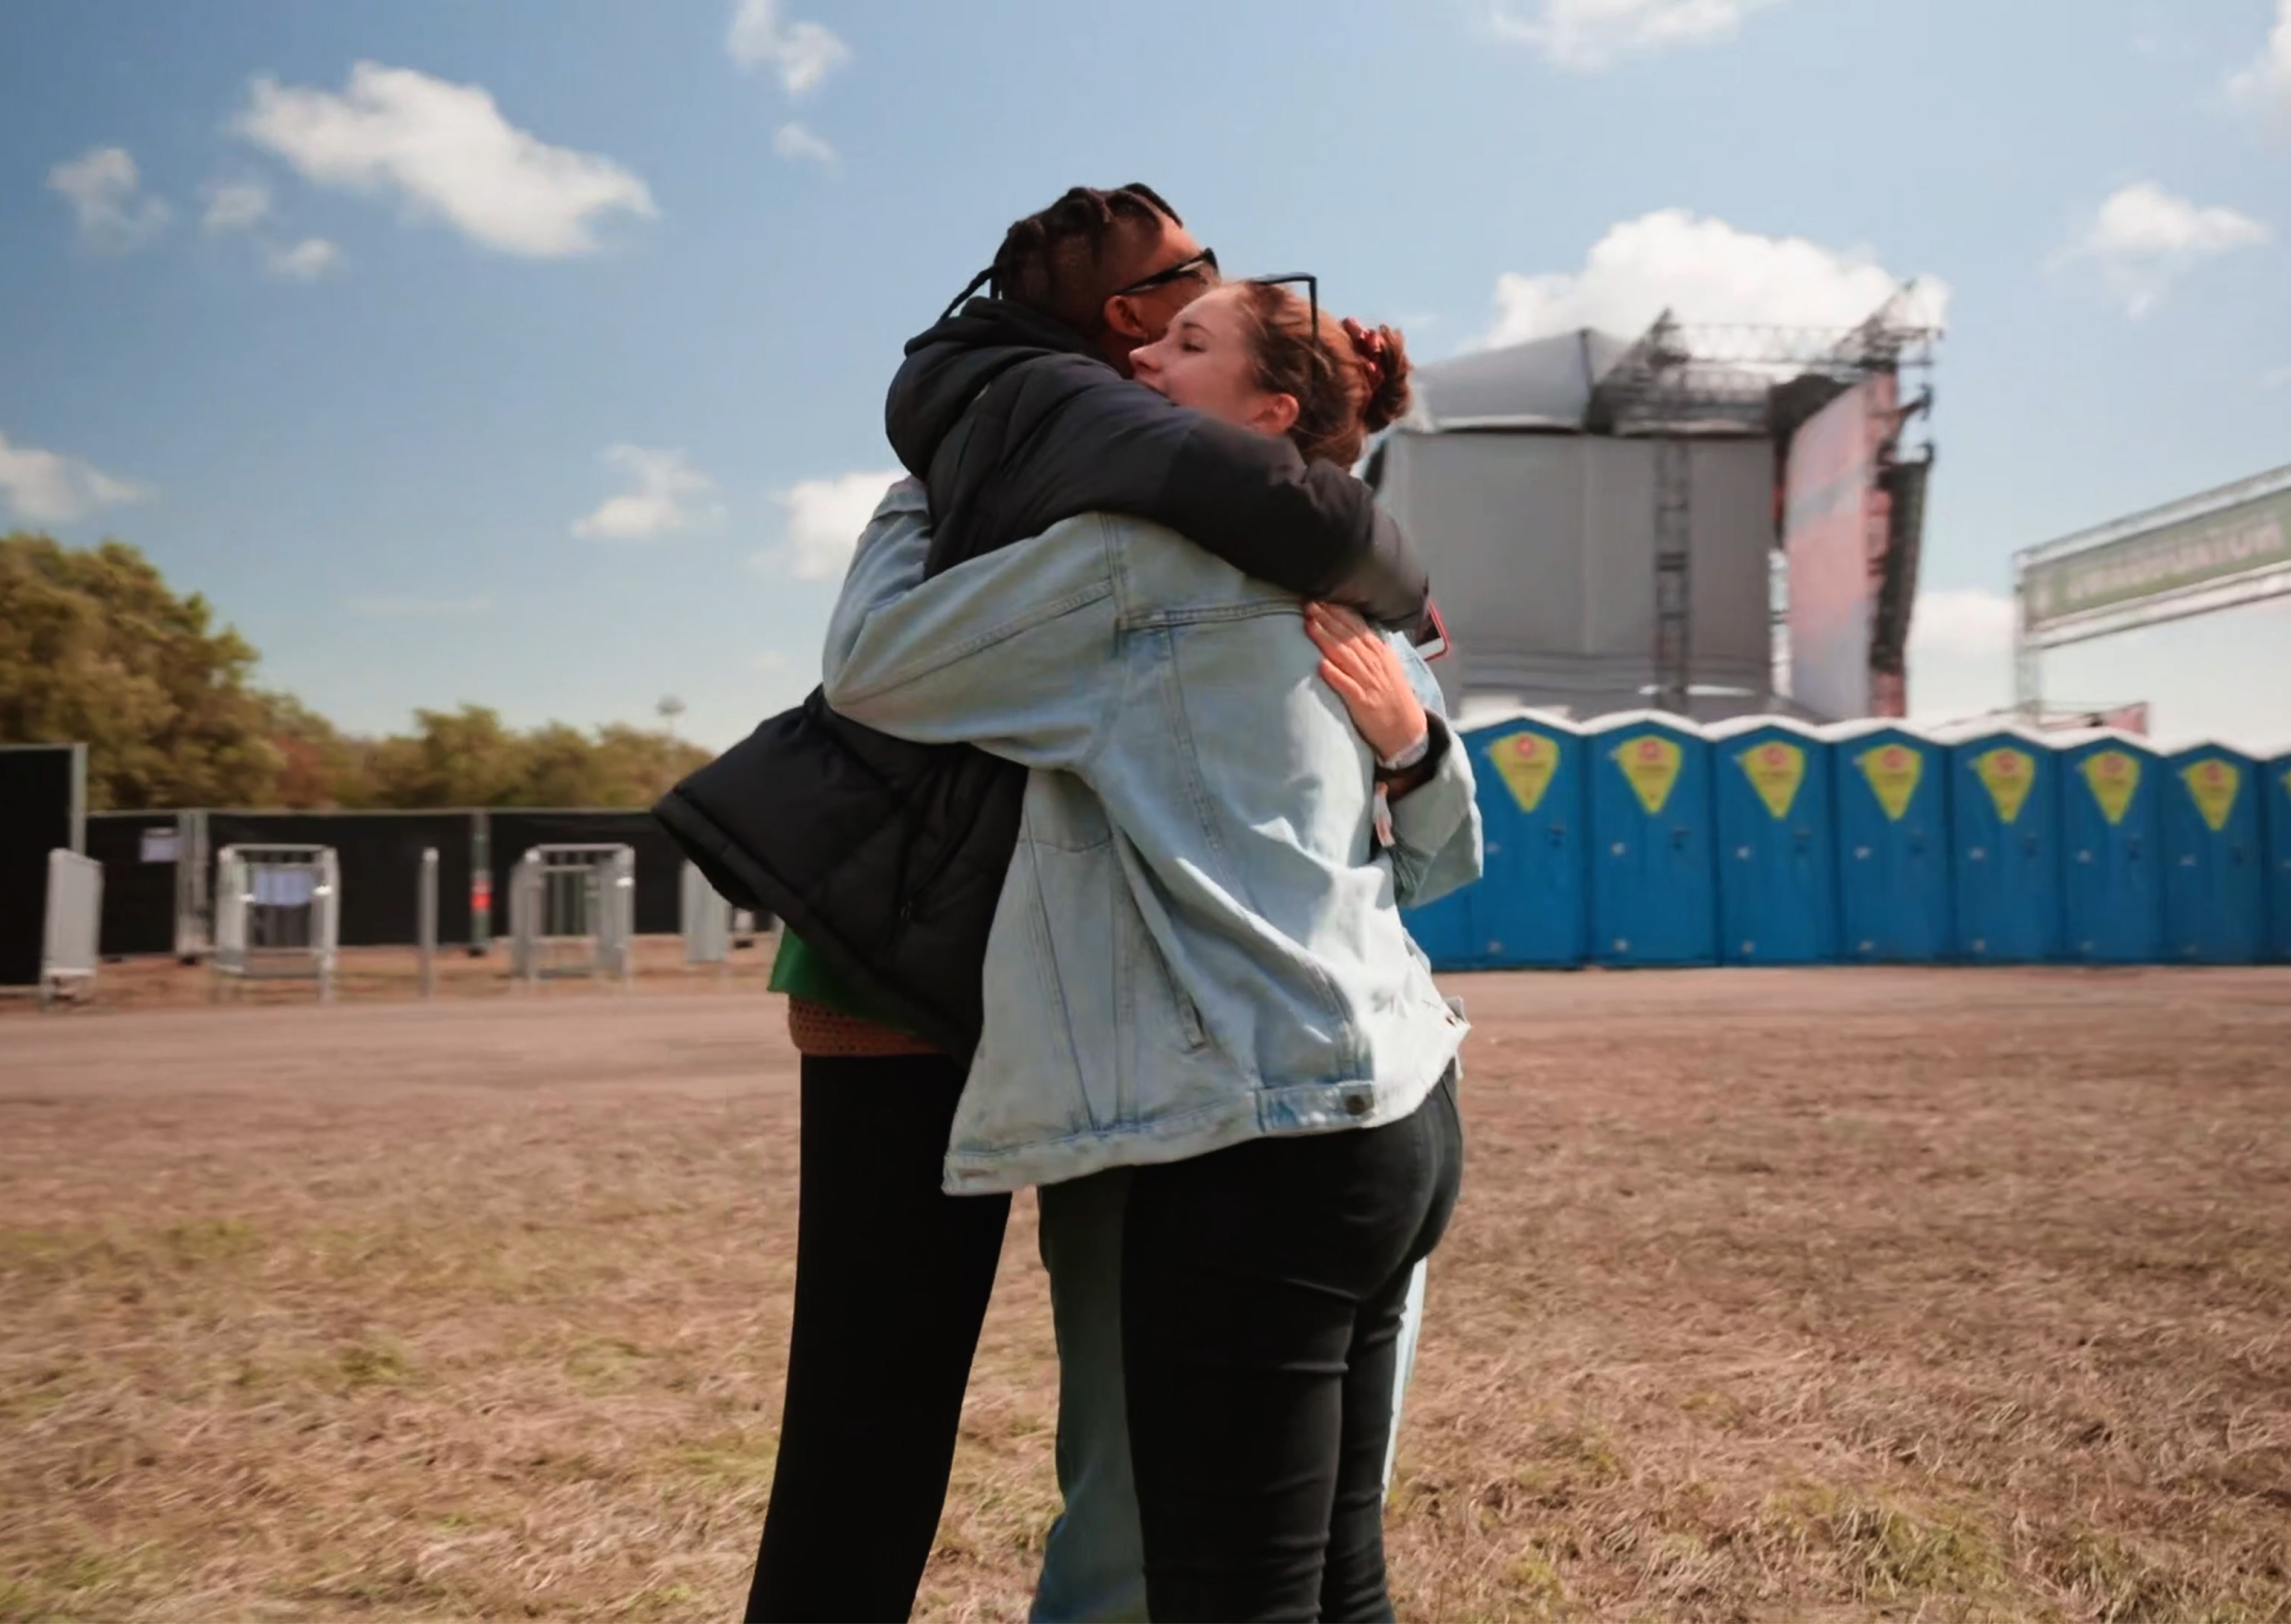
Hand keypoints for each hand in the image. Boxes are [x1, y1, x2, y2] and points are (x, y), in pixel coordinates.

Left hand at [1305, 603, 1426, 763]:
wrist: (1406, 728)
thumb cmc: (1392, 695)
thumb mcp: (1387, 665)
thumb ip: (1371, 648)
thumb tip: (1356, 628)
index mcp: (1379, 652)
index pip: (1356, 627)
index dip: (1338, 612)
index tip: (1321, 599)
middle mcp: (1374, 663)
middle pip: (1347, 637)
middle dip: (1327, 619)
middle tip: (1309, 605)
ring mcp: (1368, 681)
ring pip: (1344, 655)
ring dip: (1326, 639)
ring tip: (1310, 625)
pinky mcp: (1361, 701)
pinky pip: (1346, 685)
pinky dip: (1334, 674)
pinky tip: (1321, 665)